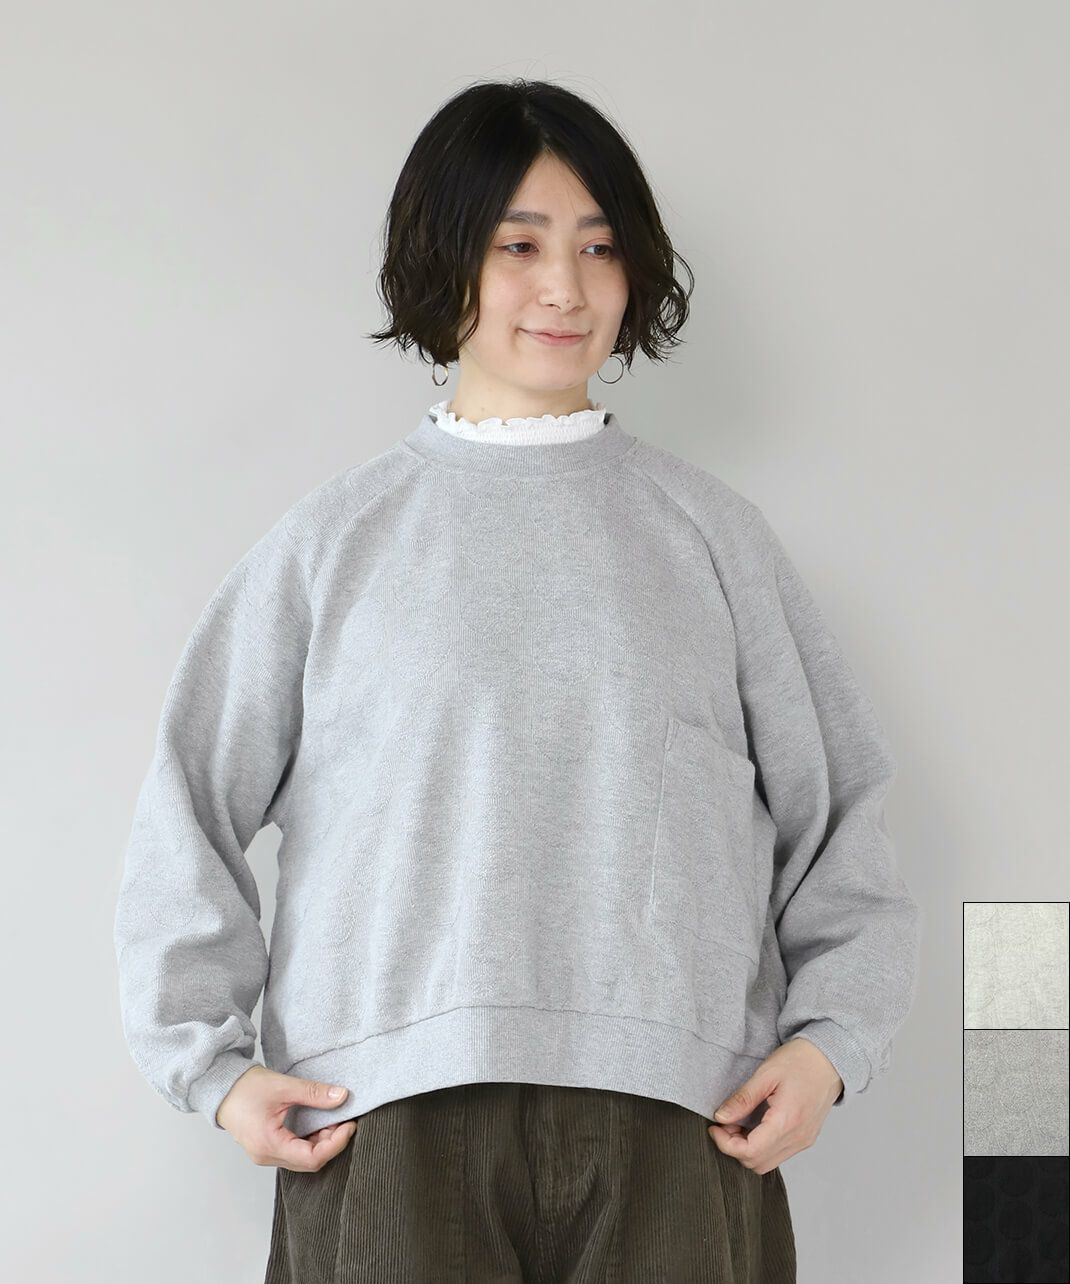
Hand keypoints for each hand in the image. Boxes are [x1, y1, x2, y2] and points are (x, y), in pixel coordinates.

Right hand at [216, 1065, 359, 1170]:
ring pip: (303, 1159)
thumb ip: (314, 1093)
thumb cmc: (246, 1088)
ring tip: (333, 1120)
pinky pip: (294, 1153)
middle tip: (344, 1120)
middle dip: (331, 1143)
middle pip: (309, 1162)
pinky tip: (318, 1124)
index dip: (336, 1144)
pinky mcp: (266, 1148)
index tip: (349, 1125)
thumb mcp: (283, 1087)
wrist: (221, 1088)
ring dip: (322, 1142)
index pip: (312, 1158)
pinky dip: (310, 1141)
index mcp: (269, 1145)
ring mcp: (266, 1154)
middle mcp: (267, 1156)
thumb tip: (342, 1096)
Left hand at [707, 1037, 842, 1173]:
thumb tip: (721, 1117)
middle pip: (756, 1163)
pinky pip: (778, 1154)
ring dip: (747, 1149)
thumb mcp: (766, 1073)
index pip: (750, 1152)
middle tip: (725, 1123)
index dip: (726, 1144)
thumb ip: (743, 1099)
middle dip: (734, 1147)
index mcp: (787, 1121)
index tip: (715, 1127)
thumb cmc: (800, 1061)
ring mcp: (803, 1141)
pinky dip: (761, 1147)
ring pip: (767, 1163)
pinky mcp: (805, 1139)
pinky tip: (755, 1125)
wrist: (830, 1059)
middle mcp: (797, 1138)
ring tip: (739, 1122)